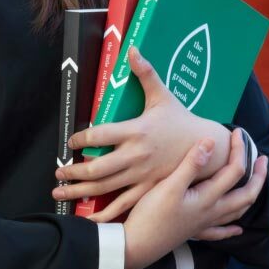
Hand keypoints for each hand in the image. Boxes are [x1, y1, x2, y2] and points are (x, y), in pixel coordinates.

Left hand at [52, 44, 228, 218]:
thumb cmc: (182, 120)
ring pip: (105, 189)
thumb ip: (146, 74)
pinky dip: (104, 214)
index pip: (99, 135)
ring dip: (79, 192)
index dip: (79, 140)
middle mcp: (136, 156)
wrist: (210, 149)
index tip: (69, 143)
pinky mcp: (149, 191)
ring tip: (59, 192)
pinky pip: (123, 205)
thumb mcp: (164, 96)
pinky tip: (88, 219)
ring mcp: (142, 176)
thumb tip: (133, 49)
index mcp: (136, 131)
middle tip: (58, 173)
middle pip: (97, 169)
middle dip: (73, 173)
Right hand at [121, 128, 267, 268]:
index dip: (239, 150)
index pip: (234, 171)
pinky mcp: (194, 232)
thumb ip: (191, 164)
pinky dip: (232, 229)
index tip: (237, 132)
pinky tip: (237, 229)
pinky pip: (220, 232)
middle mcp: (212, 212)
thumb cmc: (151, 214)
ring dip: (249, 196)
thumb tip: (211, 142)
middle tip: (262, 159)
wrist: (137, 245)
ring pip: (237, 212)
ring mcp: (204, 224)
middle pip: (246, 194)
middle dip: (258, 176)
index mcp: (208, 198)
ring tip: (253, 184)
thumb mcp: (169, 186)